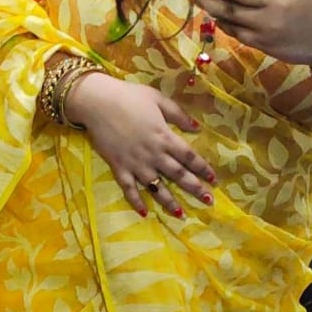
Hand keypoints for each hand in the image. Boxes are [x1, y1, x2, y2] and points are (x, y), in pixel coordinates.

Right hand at [64, 73, 215, 217]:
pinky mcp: (119, 168)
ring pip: (156, 187)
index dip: (203, 169)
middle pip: (178, 175)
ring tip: (182, 215)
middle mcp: (154, 154)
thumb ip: (178, 114)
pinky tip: (144, 213)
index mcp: (165, 137)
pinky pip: (129, 189)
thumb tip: (196, 127)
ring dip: (170, 202)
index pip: (189, 157)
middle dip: (195, 189)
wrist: (97, 102)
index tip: (214, 180)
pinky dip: (136, 202)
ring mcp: (136, 164)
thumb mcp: (158, 99)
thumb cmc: (129, 97)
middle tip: (208, 201)